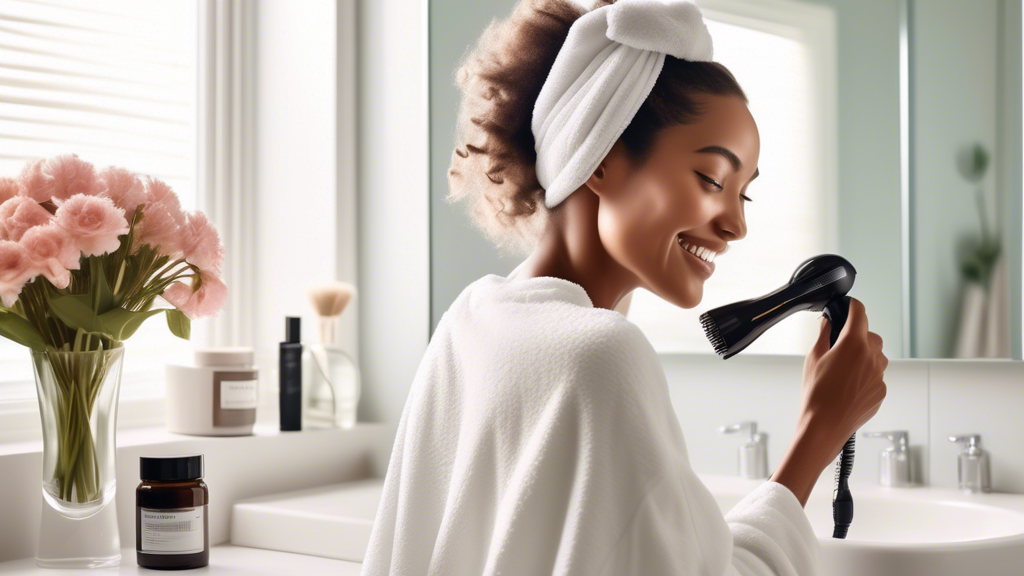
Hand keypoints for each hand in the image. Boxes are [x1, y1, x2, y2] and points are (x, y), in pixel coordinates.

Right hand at [798, 297, 887, 461]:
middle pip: (870, 335)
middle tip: (839, 347)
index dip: (853, 306)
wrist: (824, 425)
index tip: (849, 306)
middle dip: (857, 336)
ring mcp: (879, 375)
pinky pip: (876, 375)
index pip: (860, 312)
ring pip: (876, 356)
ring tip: (843, 370)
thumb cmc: (816, 394)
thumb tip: (828, 322)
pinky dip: (866, 375)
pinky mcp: (881, 391)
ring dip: (864, 356)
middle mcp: (872, 356)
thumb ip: (824, 334)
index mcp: (853, 343)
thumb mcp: (813, 358)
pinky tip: (848, 386)